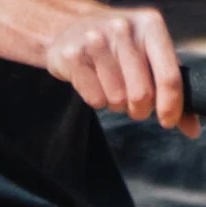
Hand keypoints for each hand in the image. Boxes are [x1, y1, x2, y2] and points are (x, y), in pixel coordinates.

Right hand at [47, 7, 199, 135]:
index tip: (167, 121)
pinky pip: (94, 98)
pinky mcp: (72, 57)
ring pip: (116, 98)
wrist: (71, 29)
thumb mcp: (148, 54)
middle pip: (141, 93)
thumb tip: (191, 127)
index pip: (168, 75)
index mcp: (150, 25)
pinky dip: (98, 101)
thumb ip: (169, 86)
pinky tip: (96, 86)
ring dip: (117, 104)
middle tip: (135, 107)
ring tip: (113, 90)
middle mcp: (123, 29)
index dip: (170, 104)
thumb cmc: (118, 45)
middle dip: (140, 109)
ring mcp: (95, 41)